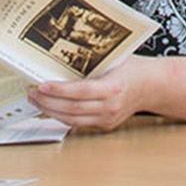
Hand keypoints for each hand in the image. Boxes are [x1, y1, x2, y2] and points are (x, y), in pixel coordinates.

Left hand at [30, 57, 156, 130]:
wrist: (153, 86)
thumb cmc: (134, 69)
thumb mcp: (114, 60)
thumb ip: (91, 63)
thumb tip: (60, 60)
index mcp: (113, 88)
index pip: (80, 92)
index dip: (58, 90)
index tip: (41, 85)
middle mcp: (111, 106)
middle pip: (72, 109)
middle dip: (47, 102)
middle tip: (33, 93)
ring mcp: (108, 118)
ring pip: (72, 119)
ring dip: (51, 111)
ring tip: (38, 101)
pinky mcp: (106, 125)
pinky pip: (78, 123)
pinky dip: (62, 116)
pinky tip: (52, 108)